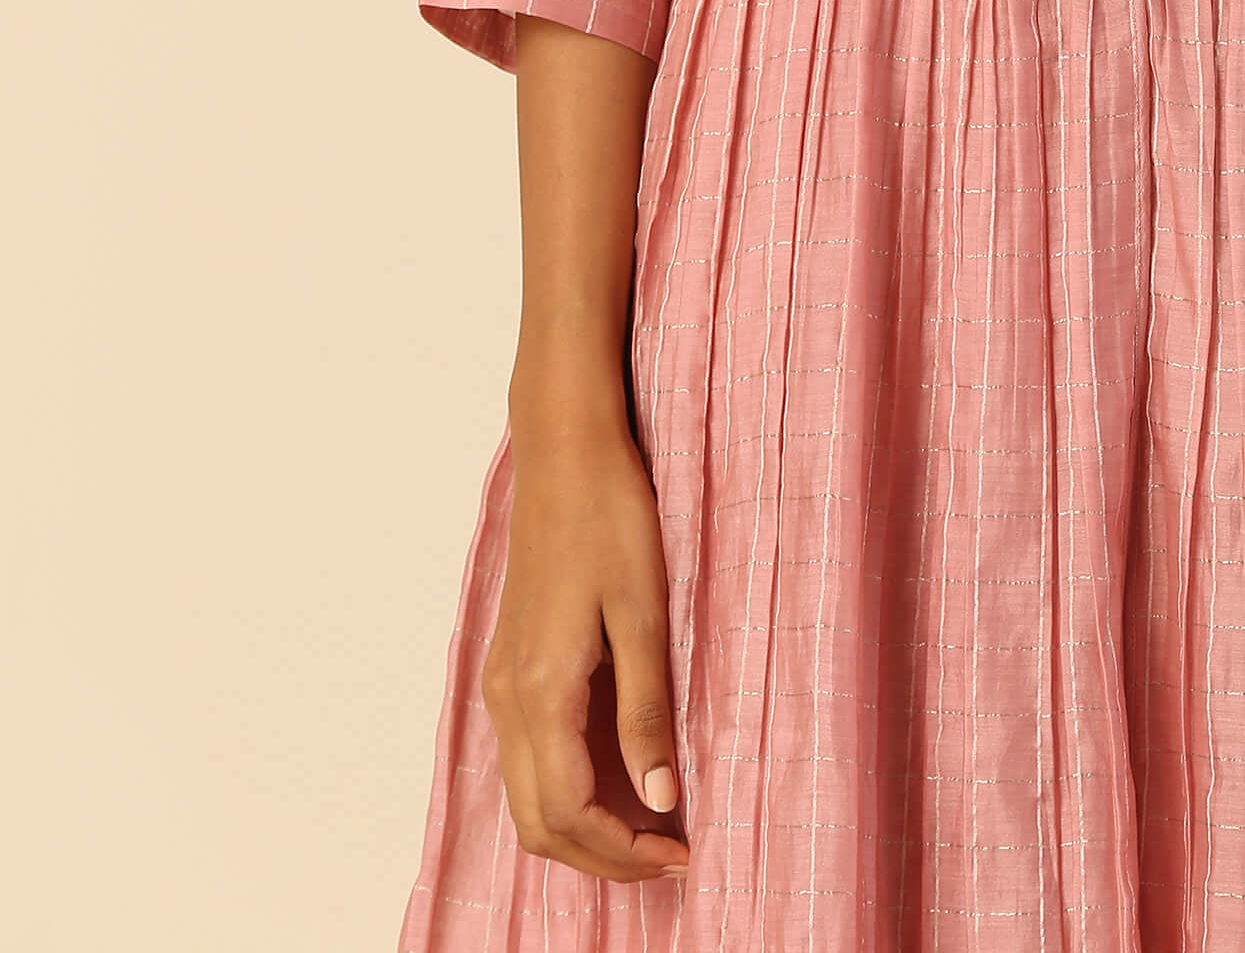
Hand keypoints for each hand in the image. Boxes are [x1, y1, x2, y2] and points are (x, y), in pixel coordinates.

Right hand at [481, 408, 690, 884]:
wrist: (564, 451)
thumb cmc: (610, 516)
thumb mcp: (644, 612)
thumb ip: (646, 711)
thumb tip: (659, 799)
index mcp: (541, 691)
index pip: (570, 813)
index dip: (623, 852)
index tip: (680, 854)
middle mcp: (507, 697)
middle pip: (538, 823)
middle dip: (600, 857)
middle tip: (668, 856)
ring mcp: (501, 681)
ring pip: (526, 796)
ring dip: (581, 827)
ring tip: (649, 825)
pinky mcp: (508, 663)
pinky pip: (525, 757)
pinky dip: (565, 789)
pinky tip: (615, 775)